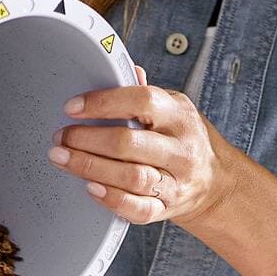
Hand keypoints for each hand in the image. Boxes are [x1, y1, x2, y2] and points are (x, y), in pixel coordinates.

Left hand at [47, 66, 237, 225]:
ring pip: (131, 177)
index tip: (73, 107)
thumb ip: (145, 92)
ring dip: (90, 167)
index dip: (103, 102)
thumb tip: (122, 67)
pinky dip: (111, 199)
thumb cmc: (183, 139)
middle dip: (86, 139)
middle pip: (129, 143)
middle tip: (60, 137)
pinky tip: (90, 188)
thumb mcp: (173, 108)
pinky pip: (138, 209)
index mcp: (179, 115)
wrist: (215, 182)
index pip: (142, 101)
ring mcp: (175, 181)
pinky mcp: (167, 207)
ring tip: (62, 158)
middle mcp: (180, 149)